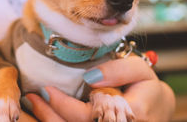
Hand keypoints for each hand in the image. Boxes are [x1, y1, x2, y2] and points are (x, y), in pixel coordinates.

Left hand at [24, 56, 174, 121]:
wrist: (156, 108)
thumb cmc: (145, 87)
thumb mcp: (139, 70)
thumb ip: (118, 70)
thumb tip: (90, 77)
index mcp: (130, 116)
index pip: (89, 115)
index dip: (64, 105)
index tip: (45, 90)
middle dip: (49, 115)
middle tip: (31, 98)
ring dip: (50, 121)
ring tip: (33, 104)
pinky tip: (45, 113)